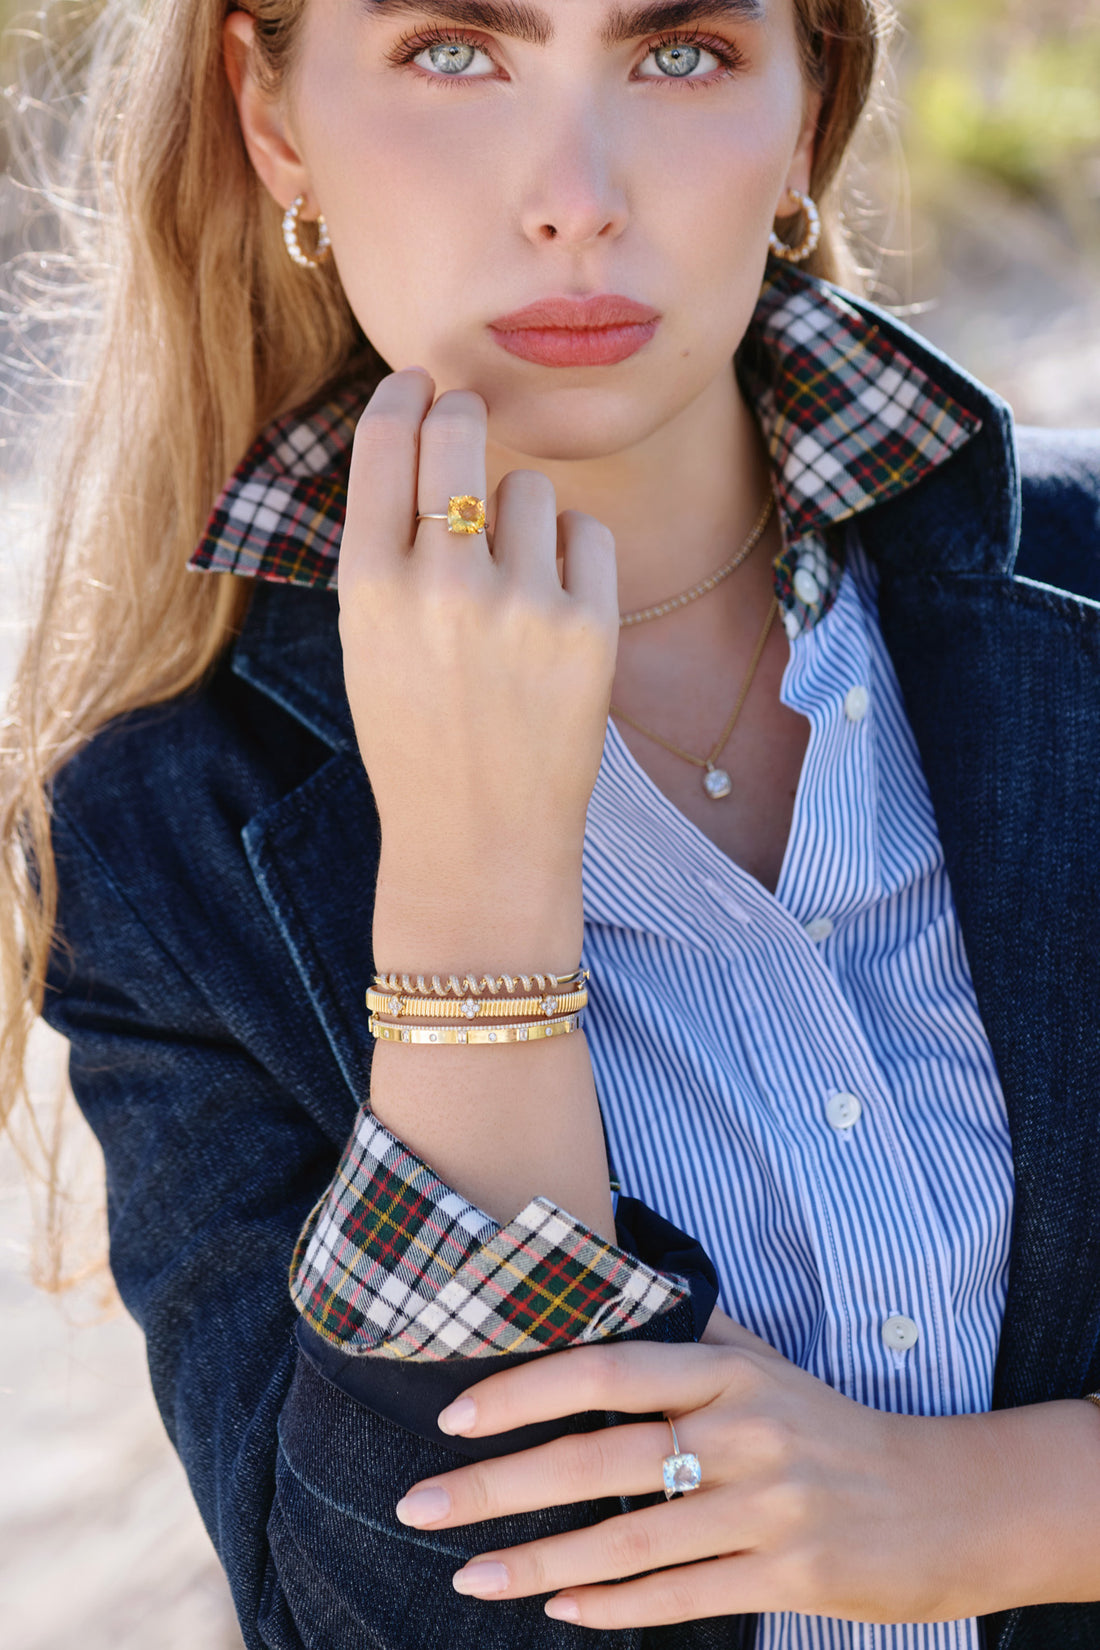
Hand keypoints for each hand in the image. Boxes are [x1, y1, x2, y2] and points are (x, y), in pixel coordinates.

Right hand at [337, 369, 618, 907]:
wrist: (478, 841)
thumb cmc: (414, 739)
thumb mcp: (365, 643)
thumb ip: (387, 548)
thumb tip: (423, 432)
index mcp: (367, 586)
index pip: (384, 439)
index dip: (405, 396)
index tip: (420, 385)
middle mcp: (441, 584)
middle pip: (459, 433)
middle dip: (463, 413)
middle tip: (468, 419)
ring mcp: (520, 604)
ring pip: (526, 488)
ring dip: (518, 516)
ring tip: (508, 588)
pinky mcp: (589, 626)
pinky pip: (584, 534)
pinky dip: (570, 556)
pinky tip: (552, 608)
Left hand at [391, 1338, 1035, 1629]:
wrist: (944, 1501)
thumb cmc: (830, 1427)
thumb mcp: (763, 1366)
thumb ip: (687, 1340)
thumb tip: (600, 1298)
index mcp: (730, 1372)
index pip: (606, 1370)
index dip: (524, 1390)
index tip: (454, 1416)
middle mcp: (745, 1432)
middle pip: (598, 1460)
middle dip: (498, 1486)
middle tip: (420, 1503)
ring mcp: (769, 1509)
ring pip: (628, 1540)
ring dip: (537, 1563)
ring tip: (469, 1575)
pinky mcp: (789, 1577)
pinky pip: (681, 1596)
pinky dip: (613, 1608)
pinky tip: (559, 1611)